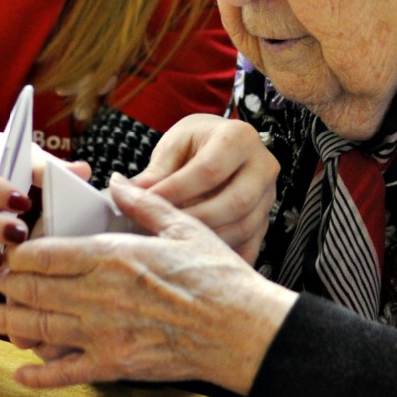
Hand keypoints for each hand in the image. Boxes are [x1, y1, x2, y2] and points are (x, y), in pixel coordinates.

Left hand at [0, 179, 296, 394]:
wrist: (242, 330)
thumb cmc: (218, 276)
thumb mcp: (183, 227)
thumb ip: (143, 203)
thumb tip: (116, 180)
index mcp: (113, 255)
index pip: (47, 253)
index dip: (19, 253)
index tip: (9, 250)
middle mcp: (99, 294)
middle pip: (34, 290)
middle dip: (7, 285)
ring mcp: (103, 333)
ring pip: (40, 328)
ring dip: (9, 324)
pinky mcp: (115, 365)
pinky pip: (66, 373)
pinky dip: (39, 375)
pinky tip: (20, 373)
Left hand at [130, 115, 276, 263]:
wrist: (223, 146)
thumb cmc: (196, 143)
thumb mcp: (174, 146)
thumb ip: (156, 171)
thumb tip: (127, 194)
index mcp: (239, 138)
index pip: (209, 170)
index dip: (175, 191)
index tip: (143, 204)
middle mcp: (263, 167)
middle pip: (234, 203)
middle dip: (192, 220)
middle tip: (156, 228)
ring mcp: (269, 198)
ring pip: (242, 229)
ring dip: (204, 241)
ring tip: (168, 243)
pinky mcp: (265, 222)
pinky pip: (247, 247)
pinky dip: (220, 256)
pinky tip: (194, 258)